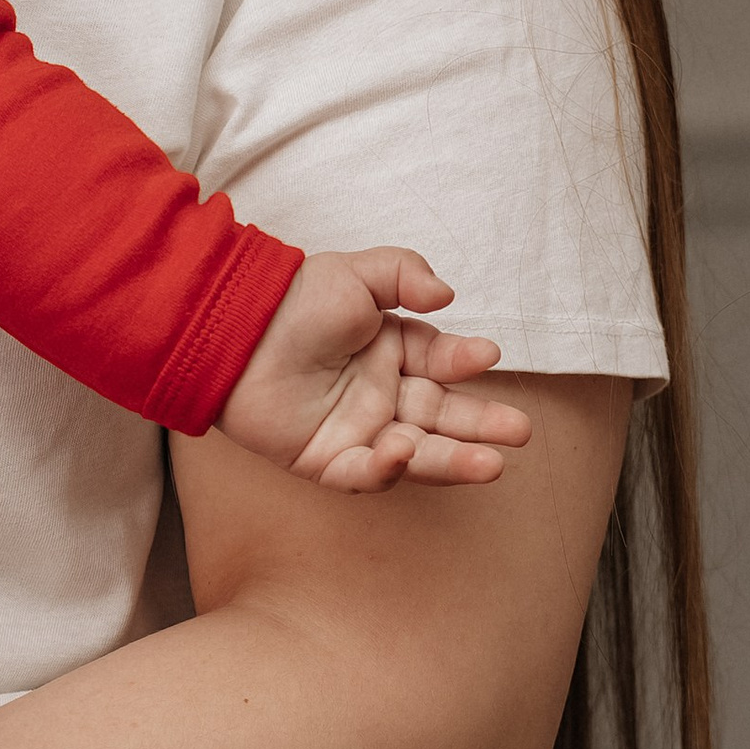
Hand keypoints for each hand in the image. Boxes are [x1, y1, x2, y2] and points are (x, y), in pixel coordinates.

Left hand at [219, 250, 534, 489]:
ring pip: (416, 452)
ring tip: (492, 465)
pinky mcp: (325, 460)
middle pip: (441, 416)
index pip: (440, 362)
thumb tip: (448, 296)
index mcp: (389, 351)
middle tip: (520, 432)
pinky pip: (363, 474)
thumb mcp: (353, 274)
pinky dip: (384, 470)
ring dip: (453, 460)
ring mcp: (355, 430)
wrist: (229, 330)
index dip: (464, 361)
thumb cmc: (289, 300)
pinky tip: (401, 452)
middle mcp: (379, 395)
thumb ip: (404, 274)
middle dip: (481, 426)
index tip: (487, 355)